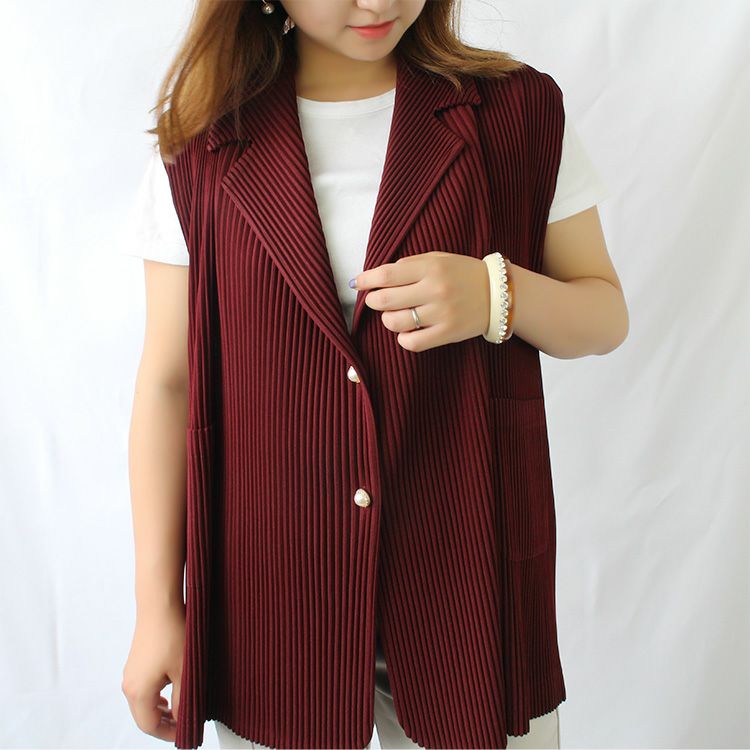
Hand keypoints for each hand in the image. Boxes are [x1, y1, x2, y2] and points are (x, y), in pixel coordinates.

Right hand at [121, 603, 185, 741]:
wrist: (159, 604)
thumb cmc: (172, 635)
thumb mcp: (184, 671)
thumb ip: (183, 700)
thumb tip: (183, 718)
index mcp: (138, 692)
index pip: (150, 726)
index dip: (169, 734)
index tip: (186, 734)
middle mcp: (129, 685)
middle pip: (144, 717)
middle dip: (164, 724)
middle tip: (185, 724)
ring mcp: (130, 672)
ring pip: (143, 702)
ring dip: (160, 710)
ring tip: (180, 710)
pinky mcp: (136, 661)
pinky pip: (143, 688)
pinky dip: (155, 696)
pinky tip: (170, 691)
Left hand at [352, 251, 489, 351]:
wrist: (498, 293)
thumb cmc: (462, 274)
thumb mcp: (438, 259)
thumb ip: (410, 265)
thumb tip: (377, 276)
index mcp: (431, 268)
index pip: (386, 274)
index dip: (365, 280)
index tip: (357, 283)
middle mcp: (435, 290)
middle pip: (384, 300)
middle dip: (373, 301)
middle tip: (377, 301)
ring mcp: (441, 313)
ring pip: (394, 323)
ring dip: (388, 319)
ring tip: (396, 315)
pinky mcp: (447, 333)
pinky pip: (412, 343)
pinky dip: (403, 338)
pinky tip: (408, 331)